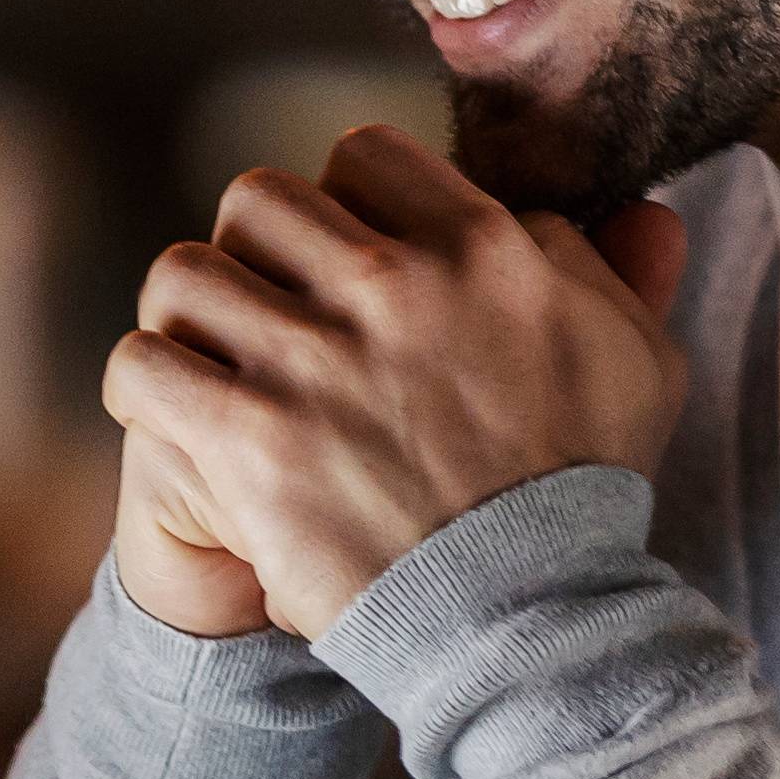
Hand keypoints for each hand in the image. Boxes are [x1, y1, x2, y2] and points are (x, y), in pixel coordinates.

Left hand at [101, 129, 693, 641]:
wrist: (530, 622)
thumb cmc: (585, 492)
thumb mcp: (637, 360)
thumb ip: (613, 267)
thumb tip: (632, 207)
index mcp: (480, 248)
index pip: (363, 157)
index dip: (345, 203)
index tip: (345, 260)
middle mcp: (389, 284)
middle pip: (258, 201)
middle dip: (255, 252)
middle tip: (269, 313)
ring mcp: (309, 359)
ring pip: (184, 273)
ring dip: (190, 318)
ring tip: (210, 362)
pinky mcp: (246, 438)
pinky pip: (141, 362)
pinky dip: (149, 387)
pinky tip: (180, 414)